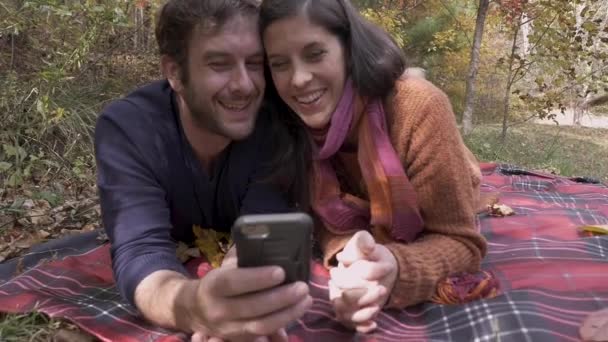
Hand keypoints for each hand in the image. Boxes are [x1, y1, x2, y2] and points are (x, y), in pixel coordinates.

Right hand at [186, 245, 304, 340]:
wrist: (194, 309)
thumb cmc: (217, 282)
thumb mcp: (224, 267)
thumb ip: (244, 259)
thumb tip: (272, 245)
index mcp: (213, 286)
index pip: (234, 282)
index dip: (258, 278)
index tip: (281, 271)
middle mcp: (218, 310)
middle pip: (252, 307)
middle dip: (281, 298)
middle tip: (302, 287)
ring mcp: (228, 329)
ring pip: (261, 326)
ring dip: (287, 314)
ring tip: (306, 300)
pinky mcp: (238, 340)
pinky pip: (263, 335)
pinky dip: (283, 324)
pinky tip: (297, 311)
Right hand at [328, 231, 397, 332]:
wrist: (380, 266)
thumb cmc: (369, 254)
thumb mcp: (366, 242)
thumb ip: (364, 240)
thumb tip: (368, 247)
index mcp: (338, 274)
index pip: (340, 281)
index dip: (356, 277)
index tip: (379, 270)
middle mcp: (338, 291)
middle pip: (343, 301)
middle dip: (363, 297)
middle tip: (382, 289)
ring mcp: (345, 305)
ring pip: (347, 316)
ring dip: (362, 313)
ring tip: (377, 307)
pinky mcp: (355, 316)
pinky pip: (354, 327)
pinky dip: (362, 328)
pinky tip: (374, 324)